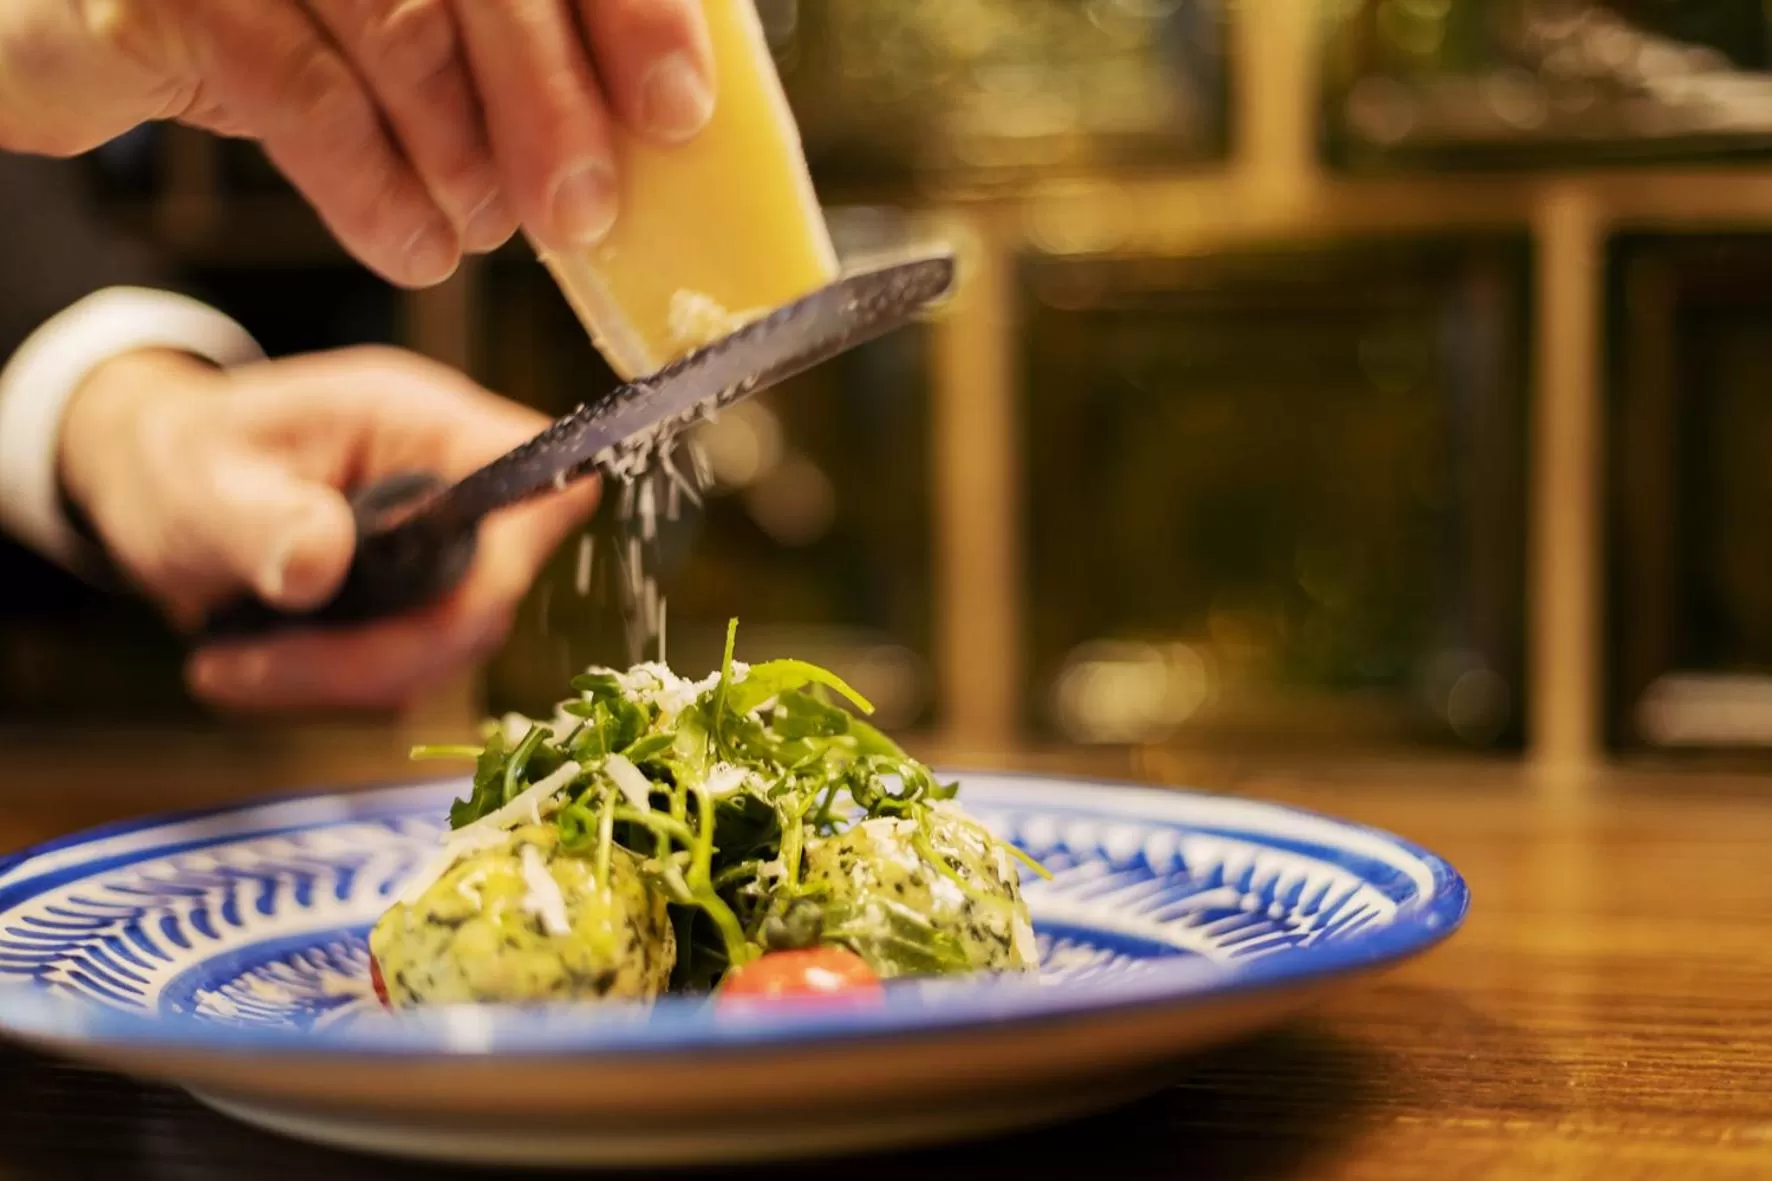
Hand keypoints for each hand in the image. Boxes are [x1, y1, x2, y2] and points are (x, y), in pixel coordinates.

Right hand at [0, 0, 712, 285]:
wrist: (90, 15)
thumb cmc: (289, 14)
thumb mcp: (416, 11)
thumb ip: (519, 41)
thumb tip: (652, 119)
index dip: (634, 13)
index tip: (677, 112)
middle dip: (552, 106)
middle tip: (581, 215)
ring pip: (404, 31)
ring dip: (464, 159)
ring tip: (484, 227)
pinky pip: (306, 93)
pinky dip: (378, 191)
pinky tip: (417, 245)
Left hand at [58, 345, 597, 710]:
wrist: (151, 482)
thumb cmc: (179, 455)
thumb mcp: (201, 480)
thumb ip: (263, 519)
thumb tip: (322, 563)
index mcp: (425, 424)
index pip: (534, 475)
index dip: (521, 544)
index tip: (439, 610)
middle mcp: (452, 490)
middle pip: (489, 594)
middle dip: (387, 653)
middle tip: (256, 669)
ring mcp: (439, 554)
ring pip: (444, 648)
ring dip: (343, 682)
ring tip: (227, 670)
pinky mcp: (412, 608)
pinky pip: (402, 672)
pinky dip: (328, 689)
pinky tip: (244, 671)